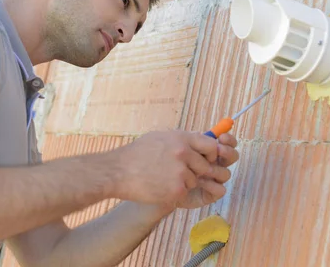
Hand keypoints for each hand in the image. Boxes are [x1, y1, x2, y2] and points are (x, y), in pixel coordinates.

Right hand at [112, 130, 230, 205]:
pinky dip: (175, 192)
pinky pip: (185, 192)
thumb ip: (181, 139)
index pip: (211, 145)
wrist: (118, 172)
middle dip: (195, 171)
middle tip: (178, 172)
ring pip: (194, 181)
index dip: (210, 154)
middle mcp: (184, 153)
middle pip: (205, 166)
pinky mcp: (177, 189)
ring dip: (183, 182)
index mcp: (181, 138)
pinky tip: (159, 186)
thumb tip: (200, 139)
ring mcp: (181, 171)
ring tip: (163, 178)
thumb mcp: (159, 137)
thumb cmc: (136, 154)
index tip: (205, 159)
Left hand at [174, 133, 238, 209]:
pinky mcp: (210, 194)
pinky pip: (220, 189)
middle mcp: (214, 164)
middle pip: (232, 156)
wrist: (157, 179)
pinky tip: (200, 182)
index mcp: (209, 150)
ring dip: (215, 170)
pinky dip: (211, 185)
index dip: (228, 140)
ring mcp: (213, 179)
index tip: (222, 137)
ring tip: (200, 170)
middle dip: (228, 152)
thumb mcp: (180, 143)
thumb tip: (215, 136)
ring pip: (226, 173)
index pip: (227, 143)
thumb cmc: (167, 159)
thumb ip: (197, 139)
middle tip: (218, 150)